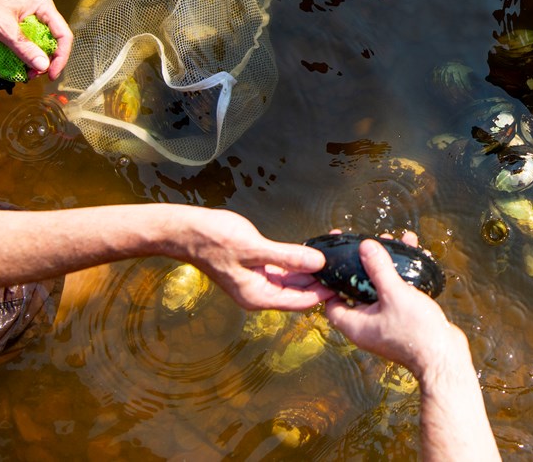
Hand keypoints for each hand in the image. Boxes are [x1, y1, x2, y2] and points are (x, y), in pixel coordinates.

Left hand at [0, 0, 73, 79]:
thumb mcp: (3, 28)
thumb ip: (24, 48)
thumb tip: (43, 66)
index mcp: (42, 6)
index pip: (63, 35)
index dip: (60, 57)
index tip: (50, 74)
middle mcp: (38, 12)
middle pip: (52, 41)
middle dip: (44, 60)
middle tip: (32, 75)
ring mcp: (26, 19)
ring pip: (37, 44)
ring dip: (31, 60)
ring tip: (21, 71)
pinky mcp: (14, 25)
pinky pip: (24, 44)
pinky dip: (20, 55)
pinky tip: (12, 63)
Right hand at [182, 209, 334, 310]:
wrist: (187, 231)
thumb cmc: (215, 240)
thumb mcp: (255, 249)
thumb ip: (288, 257)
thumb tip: (319, 263)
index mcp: (258, 296)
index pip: (300, 301)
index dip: (324, 293)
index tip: (344, 281)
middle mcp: (259, 293)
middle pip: (299, 291)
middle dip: (321, 278)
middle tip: (344, 264)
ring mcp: (257, 280)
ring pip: (293, 278)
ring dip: (312, 267)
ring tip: (334, 253)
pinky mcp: (256, 267)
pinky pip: (283, 267)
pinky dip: (298, 259)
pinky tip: (314, 249)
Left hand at [324, 235, 462, 376]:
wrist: (445, 357)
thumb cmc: (416, 330)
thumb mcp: (395, 294)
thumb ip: (378, 269)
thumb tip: (365, 246)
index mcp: (356, 324)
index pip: (332, 302)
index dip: (333, 280)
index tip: (340, 259)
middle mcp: (368, 325)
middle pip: (360, 290)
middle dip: (368, 264)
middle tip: (374, 243)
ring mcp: (387, 324)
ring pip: (383, 288)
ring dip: (390, 265)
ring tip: (399, 241)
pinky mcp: (405, 321)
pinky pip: (400, 294)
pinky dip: (405, 275)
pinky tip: (416, 256)